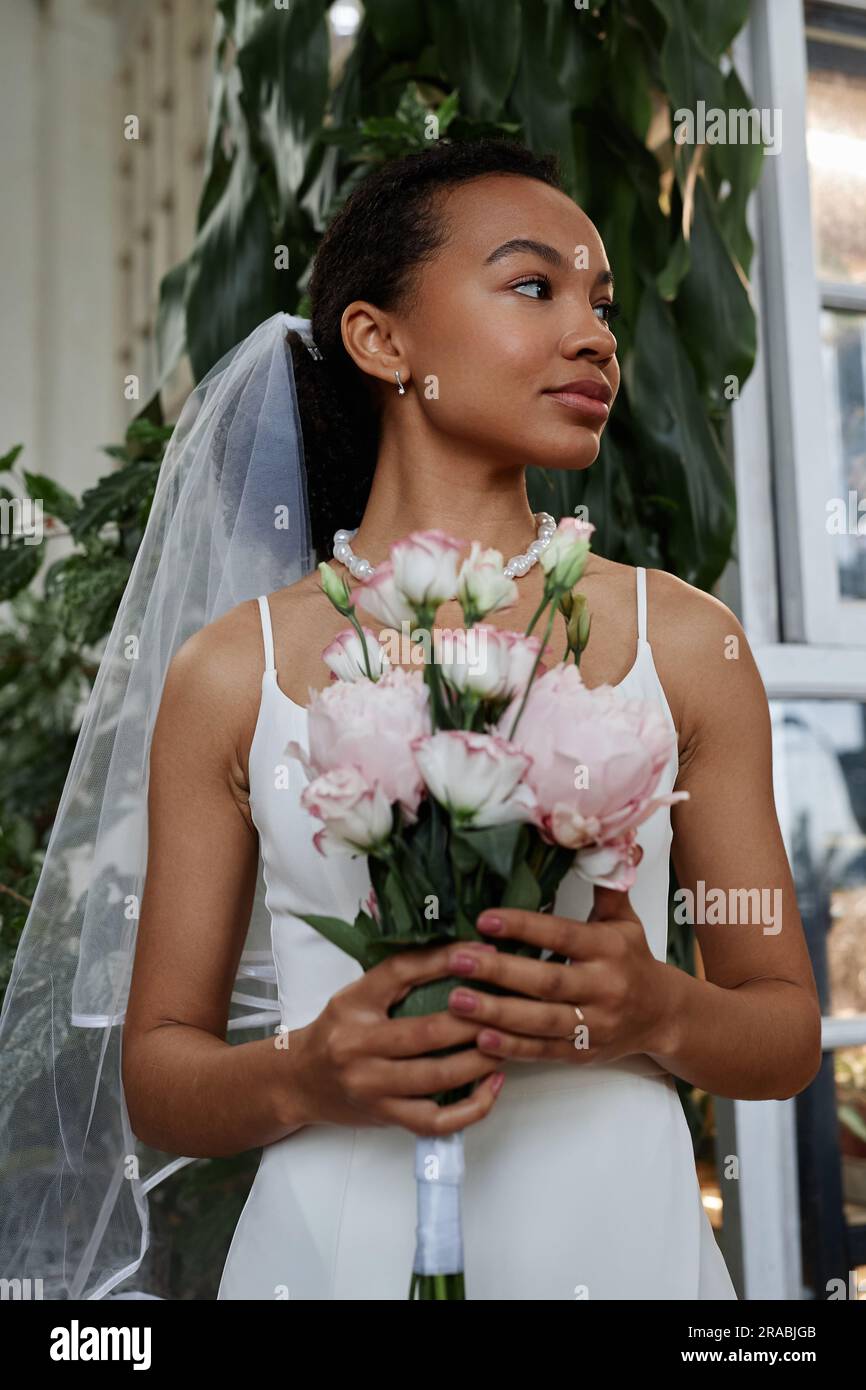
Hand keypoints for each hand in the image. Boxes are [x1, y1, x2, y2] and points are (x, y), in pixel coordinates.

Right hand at [294, 940, 504, 1135]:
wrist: (298, 1081)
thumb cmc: (337, 1032)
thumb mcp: (357, 995)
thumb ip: (401, 977)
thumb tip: (463, 954)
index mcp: (353, 1005)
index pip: (402, 972)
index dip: (446, 960)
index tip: (485, 953)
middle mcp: (358, 1046)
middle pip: (428, 1031)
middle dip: (476, 1020)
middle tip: (508, 1007)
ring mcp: (372, 1086)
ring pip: (439, 1077)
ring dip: (481, 1060)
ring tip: (507, 1043)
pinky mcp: (386, 1116)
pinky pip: (437, 1120)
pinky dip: (472, 1107)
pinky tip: (493, 1086)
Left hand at [445, 864, 671, 1066]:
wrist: (665, 1015)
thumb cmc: (633, 959)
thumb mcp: (623, 919)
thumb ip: (605, 883)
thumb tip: (604, 836)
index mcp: (609, 948)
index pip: (561, 936)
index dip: (523, 928)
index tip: (484, 919)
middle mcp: (603, 986)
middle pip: (546, 982)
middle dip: (499, 972)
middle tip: (456, 960)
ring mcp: (594, 1024)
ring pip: (541, 1021)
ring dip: (496, 1012)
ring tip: (455, 1000)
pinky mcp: (583, 1052)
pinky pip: (544, 1051)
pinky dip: (512, 1048)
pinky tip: (480, 1039)